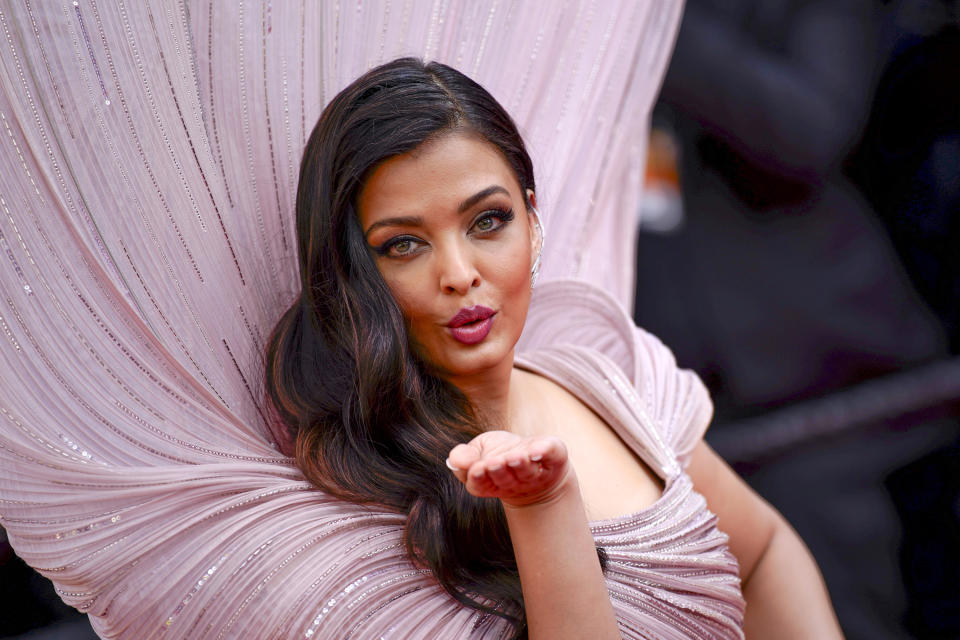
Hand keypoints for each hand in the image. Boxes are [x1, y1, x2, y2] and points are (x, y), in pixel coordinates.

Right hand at [446, 431, 571, 507]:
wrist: (534, 458)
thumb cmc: (500, 453)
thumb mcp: (477, 450)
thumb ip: (463, 455)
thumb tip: (455, 460)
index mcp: (490, 482)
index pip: (481, 484)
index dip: (479, 477)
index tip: (477, 468)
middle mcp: (514, 481)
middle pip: (505, 479)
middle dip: (501, 470)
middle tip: (497, 462)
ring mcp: (535, 472)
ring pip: (527, 471)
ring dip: (521, 465)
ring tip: (516, 456)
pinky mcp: (555, 458)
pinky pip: (552, 455)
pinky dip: (546, 450)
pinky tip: (539, 450)